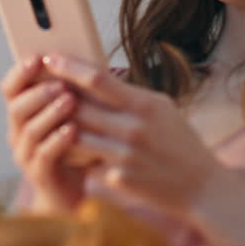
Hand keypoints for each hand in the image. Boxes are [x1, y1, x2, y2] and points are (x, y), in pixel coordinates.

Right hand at [0, 55, 88, 213]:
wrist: (73, 190)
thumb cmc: (75, 144)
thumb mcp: (72, 114)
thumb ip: (70, 91)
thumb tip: (82, 60)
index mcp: (22, 113)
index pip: (10, 89)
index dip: (20, 72)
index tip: (37, 58)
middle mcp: (17, 133)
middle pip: (16, 108)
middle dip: (38, 93)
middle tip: (60, 84)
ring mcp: (25, 155)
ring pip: (30, 131)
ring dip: (50, 114)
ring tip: (70, 102)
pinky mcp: (39, 175)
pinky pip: (44, 155)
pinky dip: (58, 141)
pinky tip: (73, 131)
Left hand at [41, 54, 223, 215]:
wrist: (202, 187)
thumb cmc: (180, 144)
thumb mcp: (162, 110)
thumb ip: (131, 95)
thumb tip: (96, 77)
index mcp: (145, 105)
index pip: (97, 79)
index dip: (69, 67)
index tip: (50, 58)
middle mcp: (133, 128)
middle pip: (79, 107)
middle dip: (56, 98)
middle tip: (42, 91)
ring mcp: (125, 156)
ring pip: (74, 137)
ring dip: (61, 130)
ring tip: (55, 124)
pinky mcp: (118, 180)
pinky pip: (85, 164)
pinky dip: (76, 158)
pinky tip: (73, 156)